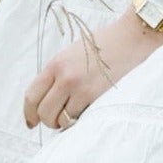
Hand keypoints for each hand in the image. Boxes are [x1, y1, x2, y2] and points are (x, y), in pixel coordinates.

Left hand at [24, 7, 162, 130]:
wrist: (133, 38)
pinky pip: (77, 119)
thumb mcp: (73, 55)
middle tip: (58, 121)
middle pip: (43, 112)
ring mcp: (79, 87)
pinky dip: (79, 121)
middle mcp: (64, 76)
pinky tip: (86, 114)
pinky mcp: (95, 96)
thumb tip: (46, 101)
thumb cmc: (105, 47)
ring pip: (59, 120)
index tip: (31, 122)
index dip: (29, 114)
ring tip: (74, 117)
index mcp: (55, 64)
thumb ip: (58, 75)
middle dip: (48, 121)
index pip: (31, 96)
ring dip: (64, 124)